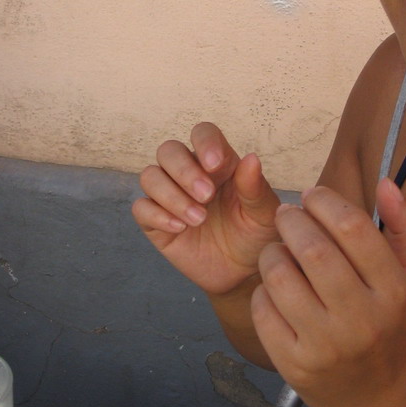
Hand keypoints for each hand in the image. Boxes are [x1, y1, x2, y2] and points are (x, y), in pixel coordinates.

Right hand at [132, 122, 280, 294]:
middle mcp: (189, 173)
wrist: (241, 272)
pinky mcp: (155, 221)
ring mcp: (169, 196)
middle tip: (206, 196)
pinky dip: (157, 215)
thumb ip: (255, 187)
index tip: (215, 164)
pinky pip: (141, 208)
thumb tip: (251, 157)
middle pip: (168, 150)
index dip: (205, 142)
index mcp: (218, 163)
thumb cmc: (254, 234)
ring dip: (171, 195)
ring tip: (199, 219)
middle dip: (184, 170)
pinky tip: (180, 228)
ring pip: (150, 176)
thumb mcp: (264, 214)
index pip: (203, 134)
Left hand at [251, 178, 405, 406]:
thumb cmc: (397, 330)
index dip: (325, 202)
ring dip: (272, 251)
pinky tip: (276, 286)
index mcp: (396, 293)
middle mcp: (362, 320)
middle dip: (293, 222)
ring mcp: (325, 346)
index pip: (353, 228)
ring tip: (278, 247)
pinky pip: (264, 309)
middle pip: (313, 250)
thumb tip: (386, 182)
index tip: (312, 196)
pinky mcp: (294, 365)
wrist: (380, 403)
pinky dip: (263, 288)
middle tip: (288, 216)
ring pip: (281, 277)